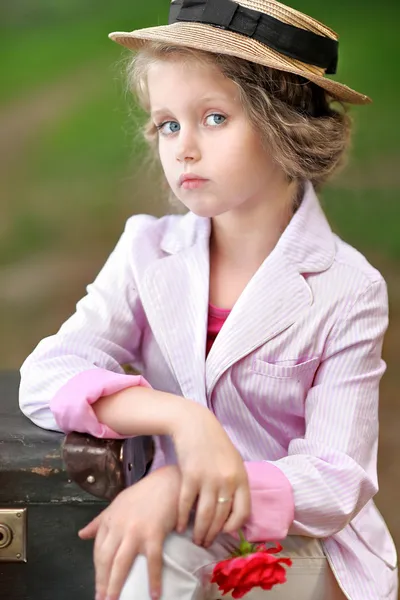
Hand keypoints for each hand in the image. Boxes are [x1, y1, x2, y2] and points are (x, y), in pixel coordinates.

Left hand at [78, 464, 180, 599]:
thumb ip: (100, 521)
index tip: (98, 587)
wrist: (168, 481)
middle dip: (103, 583)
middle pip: (106, 560)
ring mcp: (135, 530)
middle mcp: (119, 526)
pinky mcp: (154, 533)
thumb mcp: (118, 503)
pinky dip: (153, 579)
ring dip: (116, 586)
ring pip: (121, 563)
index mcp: (110, 519)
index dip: (97, 571)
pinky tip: (154, 594)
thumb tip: (82, 534)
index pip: (98, 550)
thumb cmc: (145, 493)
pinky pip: (152, 561)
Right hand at [172, 404, 250, 547]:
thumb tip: (234, 510)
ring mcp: (209, 478)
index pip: (243, 512)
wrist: (195, 424)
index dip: (234, 526)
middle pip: (221, 517)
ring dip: (200, 531)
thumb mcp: (233, 461)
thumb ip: (235, 483)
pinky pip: (187, 504)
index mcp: (241, 477)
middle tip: (205, 543)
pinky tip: (181, 525)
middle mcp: (227, 480)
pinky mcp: (190, 476)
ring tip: (195, 539)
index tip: (224, 532)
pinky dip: (183, 518)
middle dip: (213, 534)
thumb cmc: (214, 443)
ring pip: (205, 515)